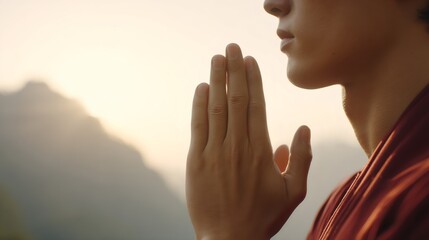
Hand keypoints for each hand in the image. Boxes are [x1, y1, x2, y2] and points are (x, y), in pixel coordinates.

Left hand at [186, 43, 311, 239]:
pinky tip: (202, 88)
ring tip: (217, 58)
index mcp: (261, 151)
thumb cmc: (262, 217)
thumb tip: (301, 129)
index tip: (250, 61)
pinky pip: (198, 127)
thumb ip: (301, 159)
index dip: (253, 80)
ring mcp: (215, 153)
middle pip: (236, 99)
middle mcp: (238, 146)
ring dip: (217, 80)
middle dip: (234, 70)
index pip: (257, 106)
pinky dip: (199, 105)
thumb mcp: (293, 192)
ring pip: (216, 108)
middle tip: (232, 48)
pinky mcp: (196, 161)